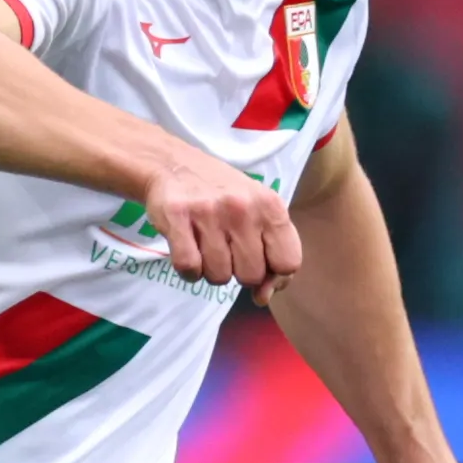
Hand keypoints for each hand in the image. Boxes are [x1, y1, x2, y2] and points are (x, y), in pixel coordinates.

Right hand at [143, 146, 302, 296]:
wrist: (174, 164)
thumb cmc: (223, 196)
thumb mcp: (259, 214)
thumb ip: (272, 255)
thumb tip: (263, 298)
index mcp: (271, 206)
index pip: (288, 263)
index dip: (273, 273)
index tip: (259, 263)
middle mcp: (243, 208)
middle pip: (251, 276)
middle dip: (238, 272)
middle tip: (226, 250)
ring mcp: (209, 212)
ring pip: (219, 276)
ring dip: (211, 271)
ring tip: (206, 247)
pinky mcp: (177, 217)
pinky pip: (189, 268)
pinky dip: (188, 271)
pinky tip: (188, 250)